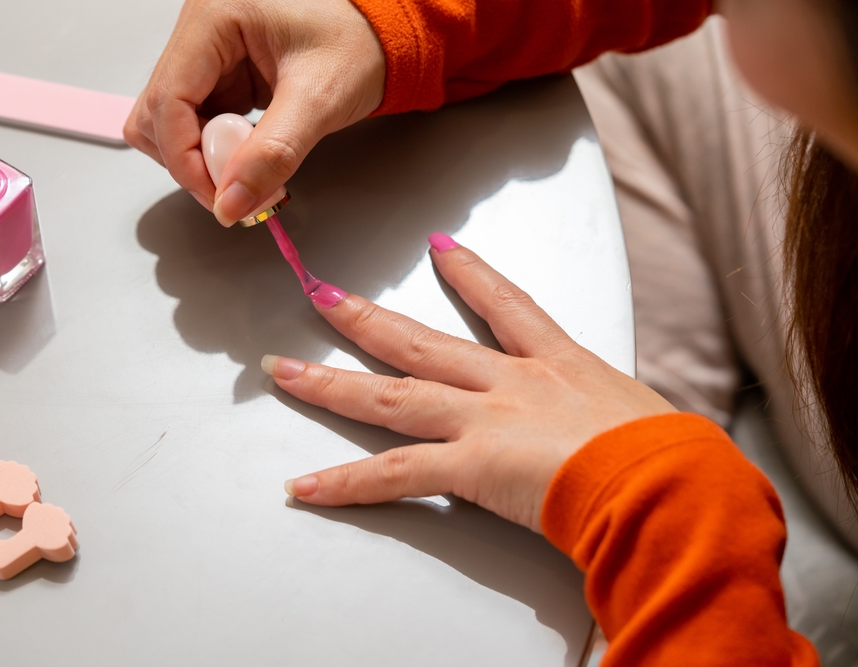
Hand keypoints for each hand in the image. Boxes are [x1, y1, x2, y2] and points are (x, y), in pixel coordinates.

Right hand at [124, 0, 385, 225]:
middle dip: (191, 161)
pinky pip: (196, 125)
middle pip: (157, 114)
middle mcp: (199, 33)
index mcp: (214, 18)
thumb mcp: (318, 100)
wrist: (384, 35)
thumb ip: (272, 154)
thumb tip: (229, 202)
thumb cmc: (358, 44)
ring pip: (169, 124)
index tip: (218, 197)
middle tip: (236, 188)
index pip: (166, 100)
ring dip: (200, 158)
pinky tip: (250, 157)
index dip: (185, 159)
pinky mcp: (220, 79)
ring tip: (249, 168)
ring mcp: (206, 56)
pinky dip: (217, 152)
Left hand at [262, 236, 675, 532]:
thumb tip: (627, 438)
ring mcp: (483, 419)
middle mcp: (508, 382)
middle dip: (365, 316)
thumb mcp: (645, 421)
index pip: (506, 306)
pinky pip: (392, 475)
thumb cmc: (670, 457)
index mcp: (557, 365)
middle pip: (419, 342)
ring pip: (389, 395)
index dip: (471, 276)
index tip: (441, 251)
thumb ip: (615, 421)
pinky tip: (304, 487)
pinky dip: (345, 484)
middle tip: (322, 294)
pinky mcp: (470, 465)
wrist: (668, 482)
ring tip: (284, 370)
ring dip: (329, 383)